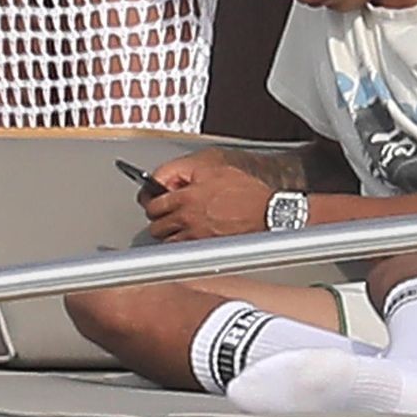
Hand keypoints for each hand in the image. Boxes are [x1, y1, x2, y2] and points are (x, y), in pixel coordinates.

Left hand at [144, 151, 271, 240]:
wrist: (267, 213)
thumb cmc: (245, 191)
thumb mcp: (211, 167)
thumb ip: (183, 169)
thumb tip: (165, 177)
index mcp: (186, 197)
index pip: (152, 202)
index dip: (150, 198)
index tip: (152, 197)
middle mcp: (188, 219)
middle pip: (155, 224)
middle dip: (158, 217)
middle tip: (166, 211)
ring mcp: (196, 236)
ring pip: (167, 240)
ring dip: (168, 232)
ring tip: (178, 223)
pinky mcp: (205, 248)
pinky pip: (182, 249)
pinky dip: (181, 243)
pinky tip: (189, 234)